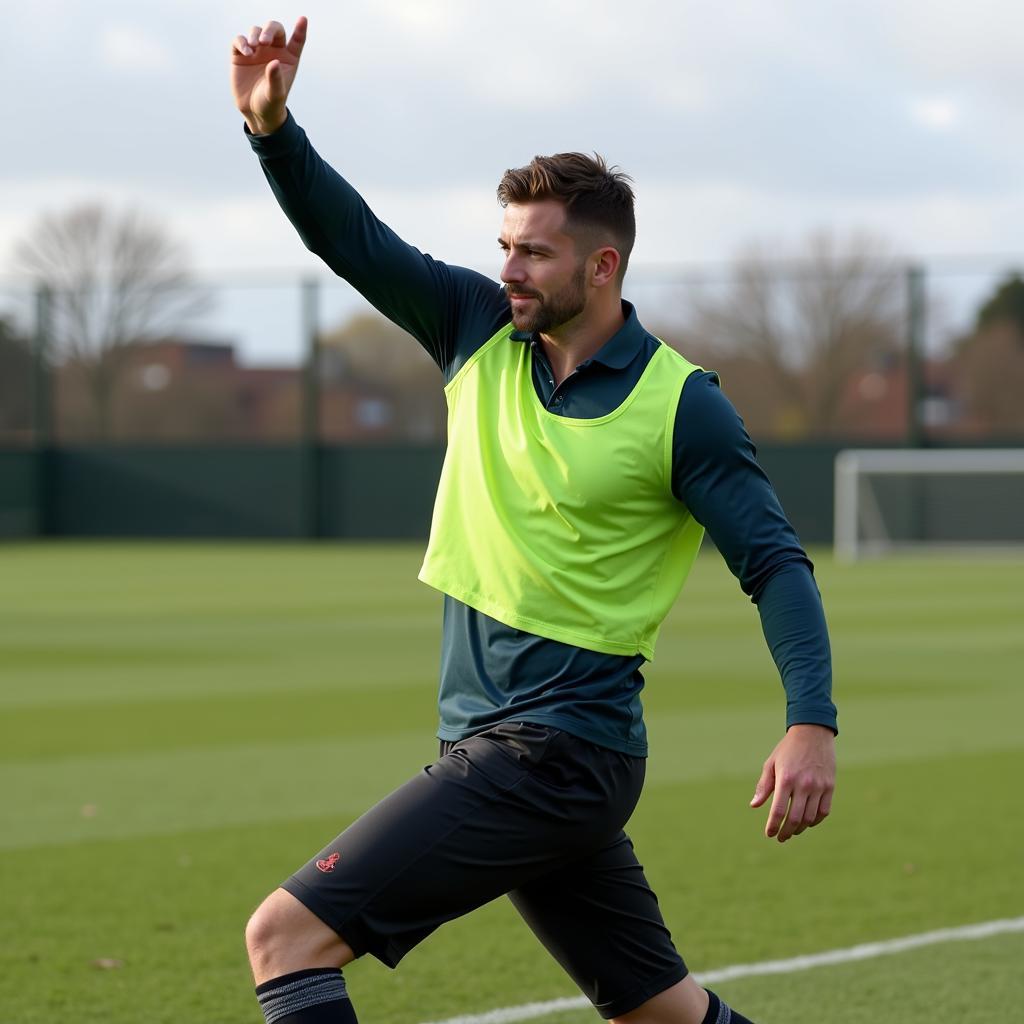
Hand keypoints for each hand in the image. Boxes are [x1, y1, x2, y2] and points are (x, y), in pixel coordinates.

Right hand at [230, 16, 307, 134]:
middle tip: (264, 41)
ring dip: (254, 35)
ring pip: (256, 31)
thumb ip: (276, 78)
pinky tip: (246, 52)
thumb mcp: (276, 94)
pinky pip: (239, 40)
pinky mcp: (240, 55)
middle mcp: (273, 51)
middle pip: (274, 29)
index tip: (303, 19)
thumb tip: (273, 61)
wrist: (254, 112)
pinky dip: (241, 42)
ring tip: (253, 47)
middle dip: (269, 30)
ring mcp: (257, 51)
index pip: (297, 40)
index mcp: (289, 58)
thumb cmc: (270, 103)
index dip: (300, 29)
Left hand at [750, 724, 834, 842]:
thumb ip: (764, 786)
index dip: (773, 825)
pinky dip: (815, 821)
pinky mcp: (830, 786)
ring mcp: (818, 786)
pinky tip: (807, 822)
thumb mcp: (771, 763)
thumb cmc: (787, 749)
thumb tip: (754, 806)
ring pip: (810, 818)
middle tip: (780, 837)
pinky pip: (824, 811)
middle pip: (795, 818)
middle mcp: (803, 784)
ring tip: (792, 831)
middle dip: (786, 832)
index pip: (778, 810)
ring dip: (800, 828)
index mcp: (785, 778)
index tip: (769, 834)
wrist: (812, 733)